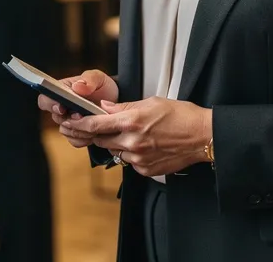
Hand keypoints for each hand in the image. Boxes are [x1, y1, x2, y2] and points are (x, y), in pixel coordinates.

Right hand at [40, 70, 118, 145]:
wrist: (114, 99)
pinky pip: (75, 140)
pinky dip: (84, 138)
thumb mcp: (98, 77)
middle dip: (70, 119)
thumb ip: (89, 79)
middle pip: (56, 118)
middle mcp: (62, 108)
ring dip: (79, 130)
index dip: (50, 104)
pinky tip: (95, 133)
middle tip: (81, 116)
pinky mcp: (77, 132)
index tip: (61, 108)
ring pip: (66, 131)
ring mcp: (69, 121)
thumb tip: (77, 86)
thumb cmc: (101, 86)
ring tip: (93, 125)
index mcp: (61, 91)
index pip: (45, 99)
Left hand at [62, 97, 212, 177]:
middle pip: (101, 141)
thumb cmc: (182, 116)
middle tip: (100, 128)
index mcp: (132, 121)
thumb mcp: (152, 102)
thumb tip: (105, 108)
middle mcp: (132, 141)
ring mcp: (139, 158)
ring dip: (118, 144)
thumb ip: (124, 107)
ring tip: (136, 134)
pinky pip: (131, 162)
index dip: (78, 125)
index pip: (95, 125)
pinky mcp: (146, 170)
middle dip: (98, 135)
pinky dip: (133, 154)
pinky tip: (147, 145)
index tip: (69, 123)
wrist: (203, 136)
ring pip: (116, 152)